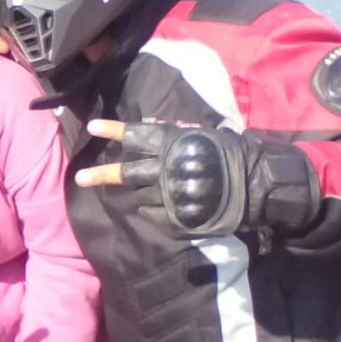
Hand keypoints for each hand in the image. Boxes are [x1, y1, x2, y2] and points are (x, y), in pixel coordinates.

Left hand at [74, 119, 317, 236]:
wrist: (259, 185)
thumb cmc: (233, 155)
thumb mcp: (203, 136)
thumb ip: (174, 136)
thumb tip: (146, 125)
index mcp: (172, 143)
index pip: (136, 134)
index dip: (114, 130)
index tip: (93, 127)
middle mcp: (166, 168)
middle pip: (127, 172)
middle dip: (102, 174)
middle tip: (80, 177)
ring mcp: (169, 194)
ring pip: (139, 194)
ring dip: (137, 192)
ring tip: (142, 191)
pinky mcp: (174, 216)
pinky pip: (152, 213)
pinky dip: (150, 209)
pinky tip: (159, 206)